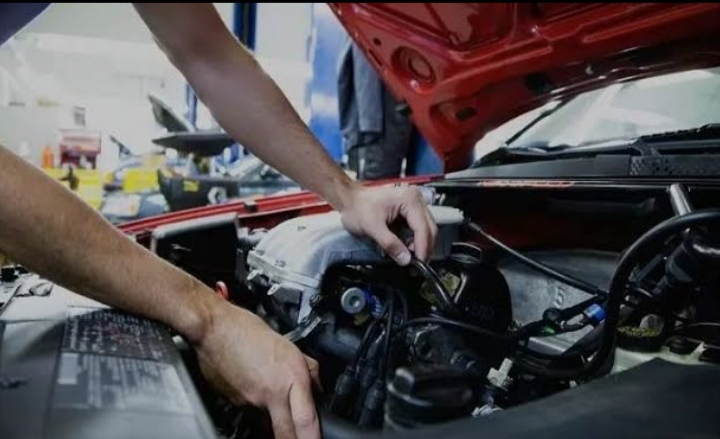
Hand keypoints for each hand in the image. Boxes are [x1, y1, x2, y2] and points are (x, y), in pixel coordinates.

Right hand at [196, 303, 320, 438]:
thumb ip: (308, 370)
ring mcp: (251, 402)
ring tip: (270, 395)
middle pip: (285, 434)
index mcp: (291, 377)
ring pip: (268, 423)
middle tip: (299, 436)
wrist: (215, 329)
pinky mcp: (235, 404)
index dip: (312, 437)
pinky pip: (252, 413)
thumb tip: (318, 389)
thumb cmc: (248, 331)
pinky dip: (257, 407)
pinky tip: (254, 387)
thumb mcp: (289, 346)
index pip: (306, 420)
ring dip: (274, 420)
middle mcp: (272, 393)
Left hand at [339, 185, 437, 264]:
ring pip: (427, 229)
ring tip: (412, 259)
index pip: (423, 228)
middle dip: (424, 248)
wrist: (350, 199)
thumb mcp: (372, 227)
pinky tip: (409, 249)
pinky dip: (416, 240)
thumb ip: (390, 244)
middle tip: (417, 265)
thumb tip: (405, 259)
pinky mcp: (410, 209)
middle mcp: (416, 199)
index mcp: (409, 199)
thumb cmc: (357, 207)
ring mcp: (414, 203)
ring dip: (421, 245)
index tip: (419, 264)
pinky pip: (419, 227)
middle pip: (430, 228)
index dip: (422, 248)